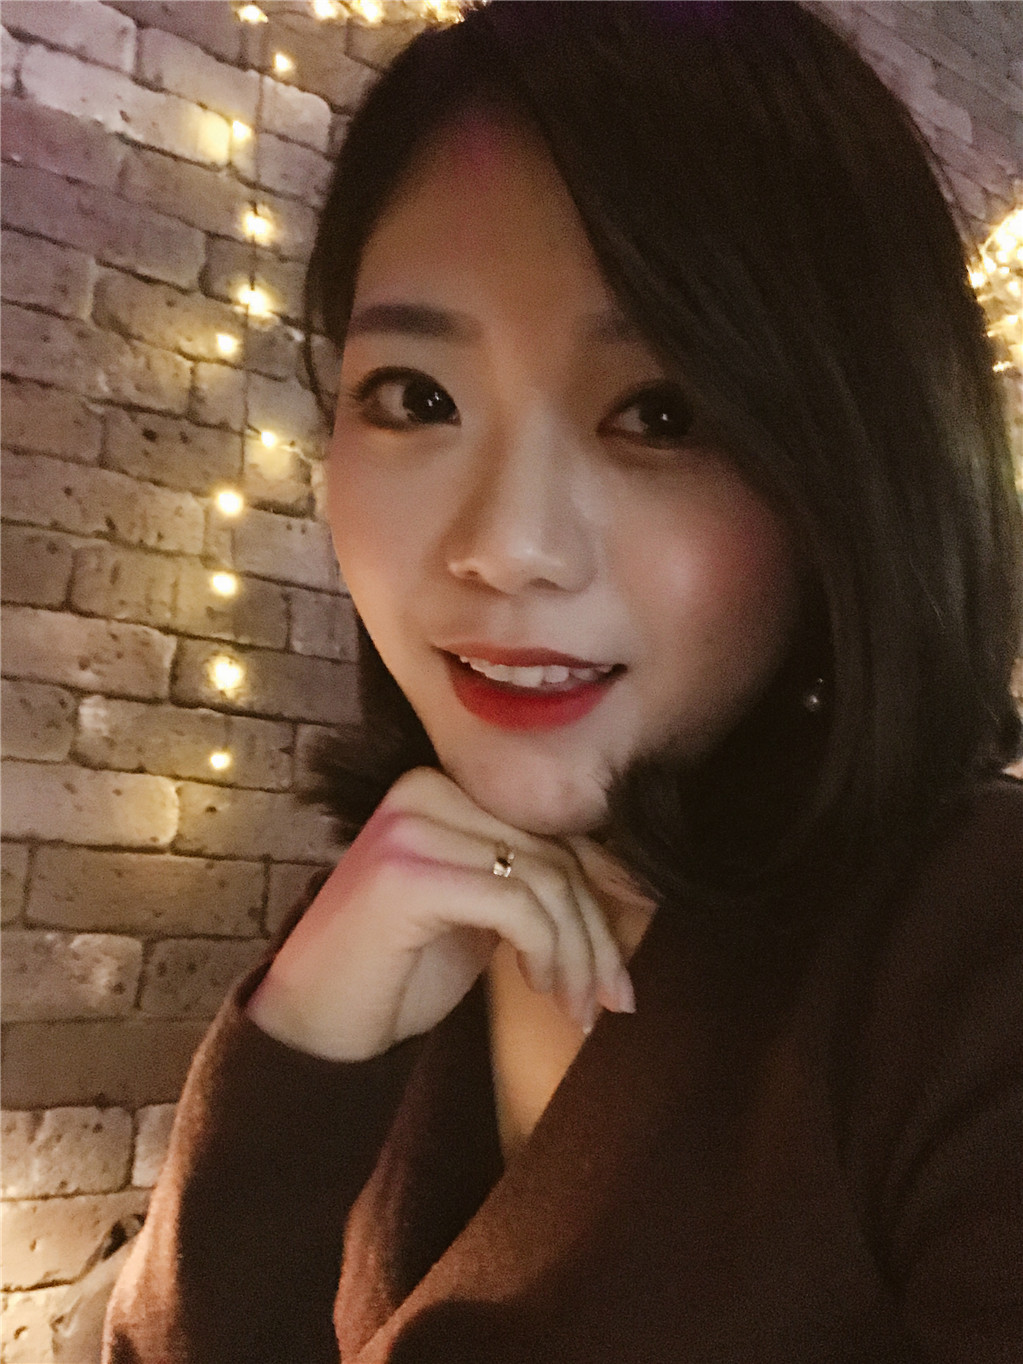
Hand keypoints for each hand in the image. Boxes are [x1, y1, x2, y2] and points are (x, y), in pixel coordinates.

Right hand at [246, 767, 641, 1060]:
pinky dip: (547, 953)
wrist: (314, 1021)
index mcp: (441, 788)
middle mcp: (425, 791)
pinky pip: (517, 906)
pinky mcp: (409, 873)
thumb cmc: (397, 970)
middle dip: (595, 936)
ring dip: (577, 955)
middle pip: (554, 856)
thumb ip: (532, 884)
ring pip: (546, 881)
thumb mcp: (479, 914)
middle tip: (611, 1001)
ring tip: (578, 1008)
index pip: (550, 834)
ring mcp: (412, 826)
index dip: (600, 900)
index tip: (618, 969)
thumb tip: (628, 890)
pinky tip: (539, 988)